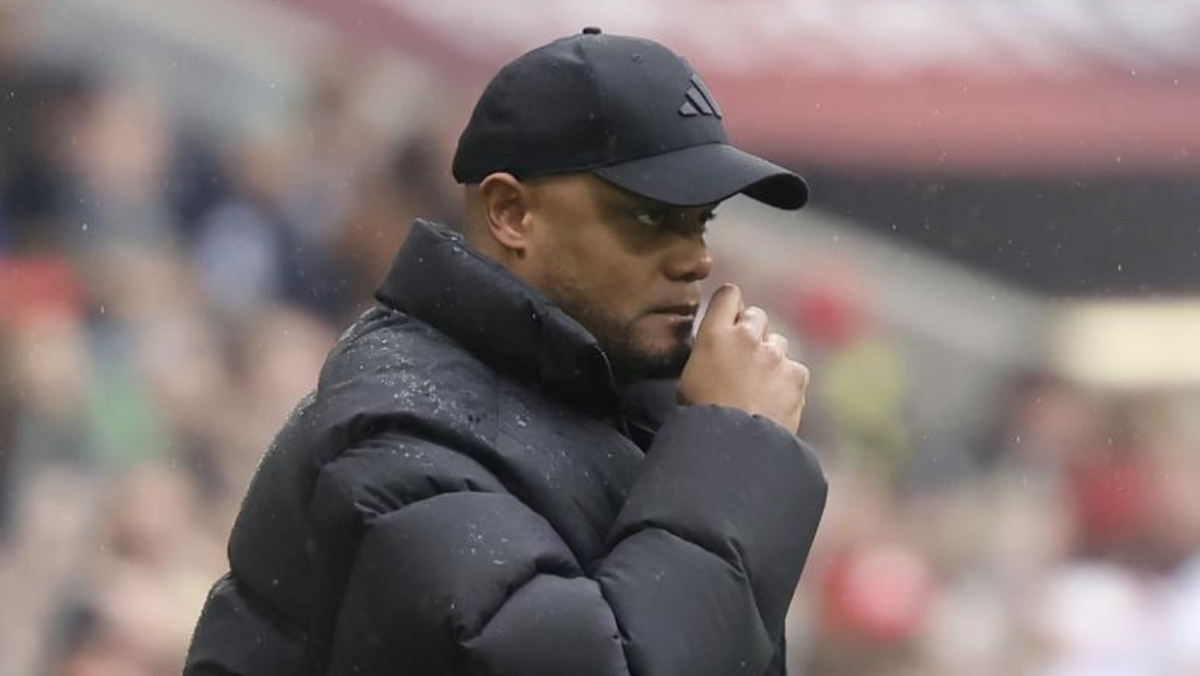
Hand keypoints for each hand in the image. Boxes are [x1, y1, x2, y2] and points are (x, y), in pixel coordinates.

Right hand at [678, 284, 809, 433]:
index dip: (731, 305)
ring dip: (771, 356)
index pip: (729, 295)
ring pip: (778, 342)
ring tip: (761, 384)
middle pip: (757, 315)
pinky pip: (795, 369)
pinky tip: (777, 399)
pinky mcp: (797, 375)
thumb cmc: (702, 415)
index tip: (730, 318)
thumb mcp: (689, 376)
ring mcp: (776, 355)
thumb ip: (708, 352)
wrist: (735, 443)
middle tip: (744, 358)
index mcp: (715, 334)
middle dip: (752, 331)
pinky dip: (788, 381)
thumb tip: (717, 347)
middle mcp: (748, 336)